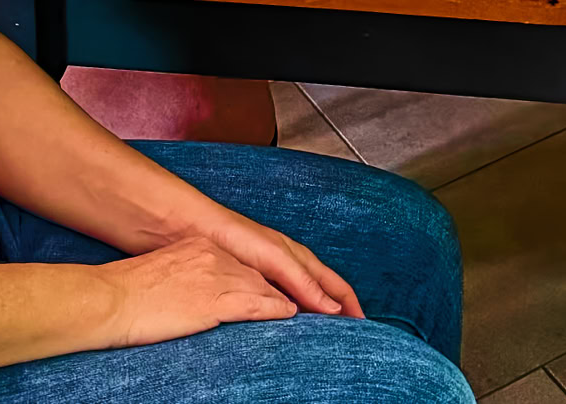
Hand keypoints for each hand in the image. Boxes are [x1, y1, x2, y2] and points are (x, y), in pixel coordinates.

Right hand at [100, 235, 300, 345]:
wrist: (108, 299)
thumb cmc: (124, 294)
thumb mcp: (162, 276)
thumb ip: (185, 279)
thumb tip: (191, 295)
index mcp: (199, 248)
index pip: (241, 263)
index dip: (264, 278)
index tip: (281, 289)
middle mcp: (211, 257)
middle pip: (258, 274)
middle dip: (283, 287)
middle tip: (307, 297)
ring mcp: (213, 276)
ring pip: (261, 288)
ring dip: (286, 300)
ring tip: (307, 310)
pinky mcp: (211, 300)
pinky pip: (252, 305)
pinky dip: (274, 309)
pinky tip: (288, 313)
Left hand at [193, 203, 362, 320]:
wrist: (201, 230)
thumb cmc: (238, 235)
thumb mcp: (277, 259)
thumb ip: (304, 282)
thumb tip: (334, 308)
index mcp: (301, 258)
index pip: (336, 285)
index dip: (351, 304)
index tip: (363, 325)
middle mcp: (291, 265)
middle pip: (324, 291)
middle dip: (340, 310)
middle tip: (352, 334)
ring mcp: (275, 274)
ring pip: (306, 297)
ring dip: (319, 314)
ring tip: (327, 335)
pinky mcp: (257, 282)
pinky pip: (284, 302)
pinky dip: (295, 314)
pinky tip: (290, 326)